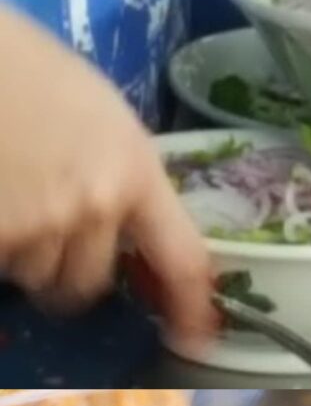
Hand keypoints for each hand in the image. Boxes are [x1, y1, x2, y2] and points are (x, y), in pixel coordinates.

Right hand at [0, 7, 214, 343]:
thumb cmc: (28, 67)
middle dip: (68, 270)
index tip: (196, 338)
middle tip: (44, 235)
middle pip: (88, 282)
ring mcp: (37, 223)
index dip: (190, 307)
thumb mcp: (101, 119)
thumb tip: (125, 227)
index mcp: (136, 172)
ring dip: (22, 256)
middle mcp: (95, 207)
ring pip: (34, 277)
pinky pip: (0, 264)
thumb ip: (120, 176)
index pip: (182, 259)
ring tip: (9, 198)